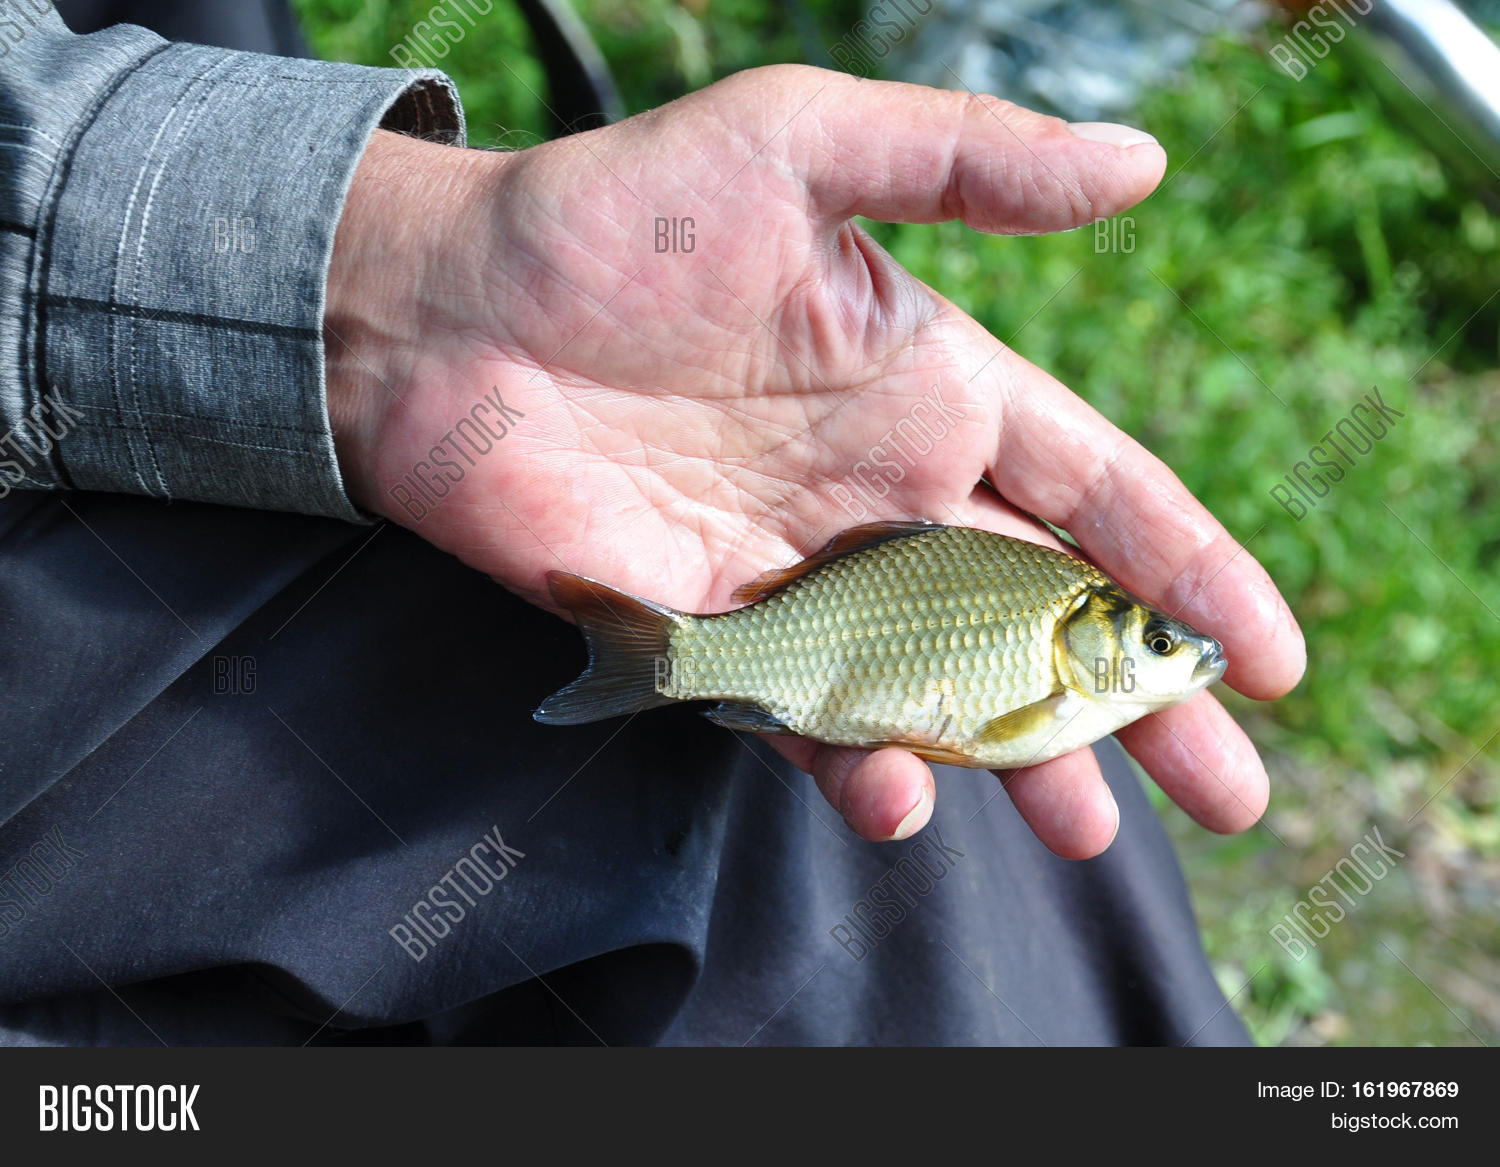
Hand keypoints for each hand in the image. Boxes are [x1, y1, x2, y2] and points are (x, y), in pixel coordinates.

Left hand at [325, 65, 1304, 855]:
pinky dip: (856, 764)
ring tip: (1082, 828)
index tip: (1265, 659)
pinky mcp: (713, 640)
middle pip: (1042, 621)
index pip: (1100, 498)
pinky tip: (895, 793)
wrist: (445, 313)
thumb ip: (968, 164)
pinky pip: (805, 721)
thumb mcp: (804, 144)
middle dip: (1138, 707)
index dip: (1190, 575)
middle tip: (1228, 794)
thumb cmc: (618, 215)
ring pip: (940, 691)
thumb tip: (1142, 165)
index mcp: (934, 396)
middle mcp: (886, 500)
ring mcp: (804, 580)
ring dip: (1016, 763)